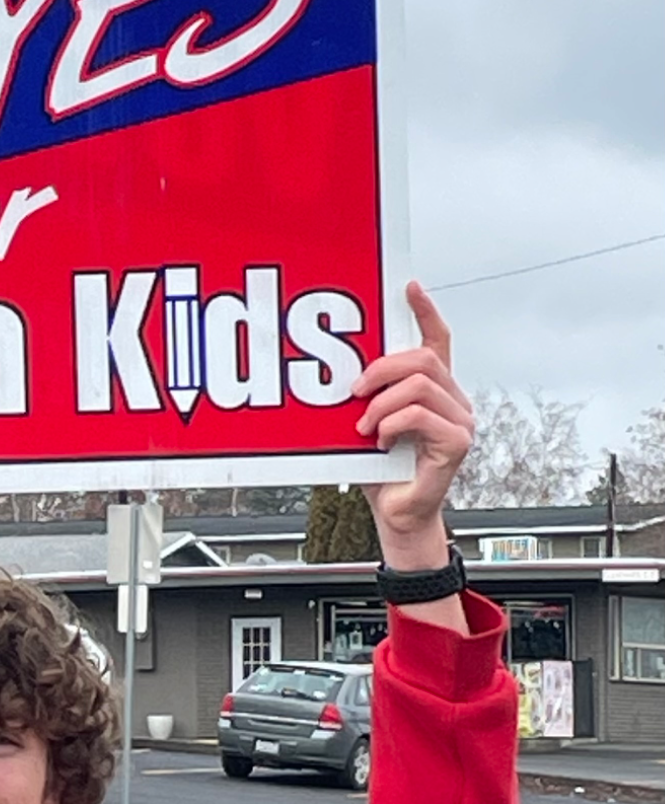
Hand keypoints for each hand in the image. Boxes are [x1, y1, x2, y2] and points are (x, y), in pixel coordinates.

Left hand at [355, 283, 472, 563]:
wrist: (394, 516)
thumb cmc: (380, 473)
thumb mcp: (366, 425)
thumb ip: (365, 398)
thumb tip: (341, 375)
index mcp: (434, 391)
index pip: (437, 340)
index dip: (425, 311)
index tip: (408, 287)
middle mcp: (453, 401)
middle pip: (424, 358)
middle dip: (382, 367)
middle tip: (355, 390)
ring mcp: (461, 421)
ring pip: (421, 384)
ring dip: (382, 402)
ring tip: (363, 426)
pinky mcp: (458, 442)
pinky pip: (422, 414)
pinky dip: (392, 424)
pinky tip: (380, 441)